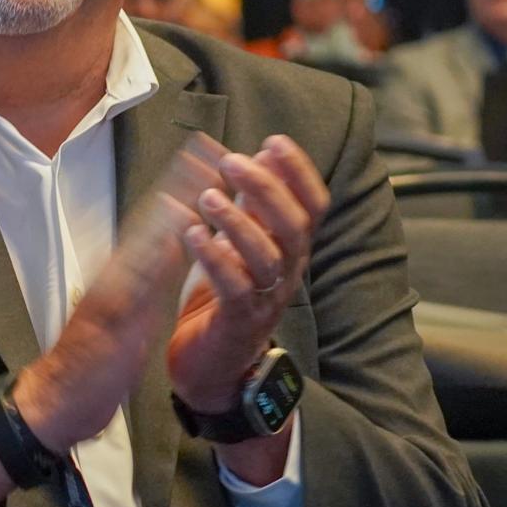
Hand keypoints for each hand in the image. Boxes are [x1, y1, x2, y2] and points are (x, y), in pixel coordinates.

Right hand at [0, 135, 228, 506]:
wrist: (57, 403)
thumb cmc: (91, 364)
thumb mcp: (124, 318)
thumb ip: (143, 285)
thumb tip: (167, 253)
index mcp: (121, 276)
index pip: (157, 226)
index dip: (183, 191)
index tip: (208, 158)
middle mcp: (116, 275)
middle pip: (154, 221)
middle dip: (184, 183)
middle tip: (210, 145)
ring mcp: (113, 293)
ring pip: (149, 240)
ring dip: (177, 203)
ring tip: (203, 170)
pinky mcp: (114, 318)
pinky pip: (141, 278)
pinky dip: (159, 250)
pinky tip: (179, 227)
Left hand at [167, 135, 328, 414]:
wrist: (214, 365)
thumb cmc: (228, 295)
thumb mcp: (244, 240)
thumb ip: (256, 201)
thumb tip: (266, 152)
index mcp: (292, 249)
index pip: (313, 205)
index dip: (299, 172)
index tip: (275, 141)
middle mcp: (288, 272)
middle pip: (294, 226)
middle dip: (267, 189)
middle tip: (233, 162)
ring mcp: (267, 299)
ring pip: (268, 257)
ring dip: (238, 222)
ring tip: (208, 197)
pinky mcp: (240, 322)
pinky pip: (236, 288)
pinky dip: (216, 259)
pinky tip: (193, 235)